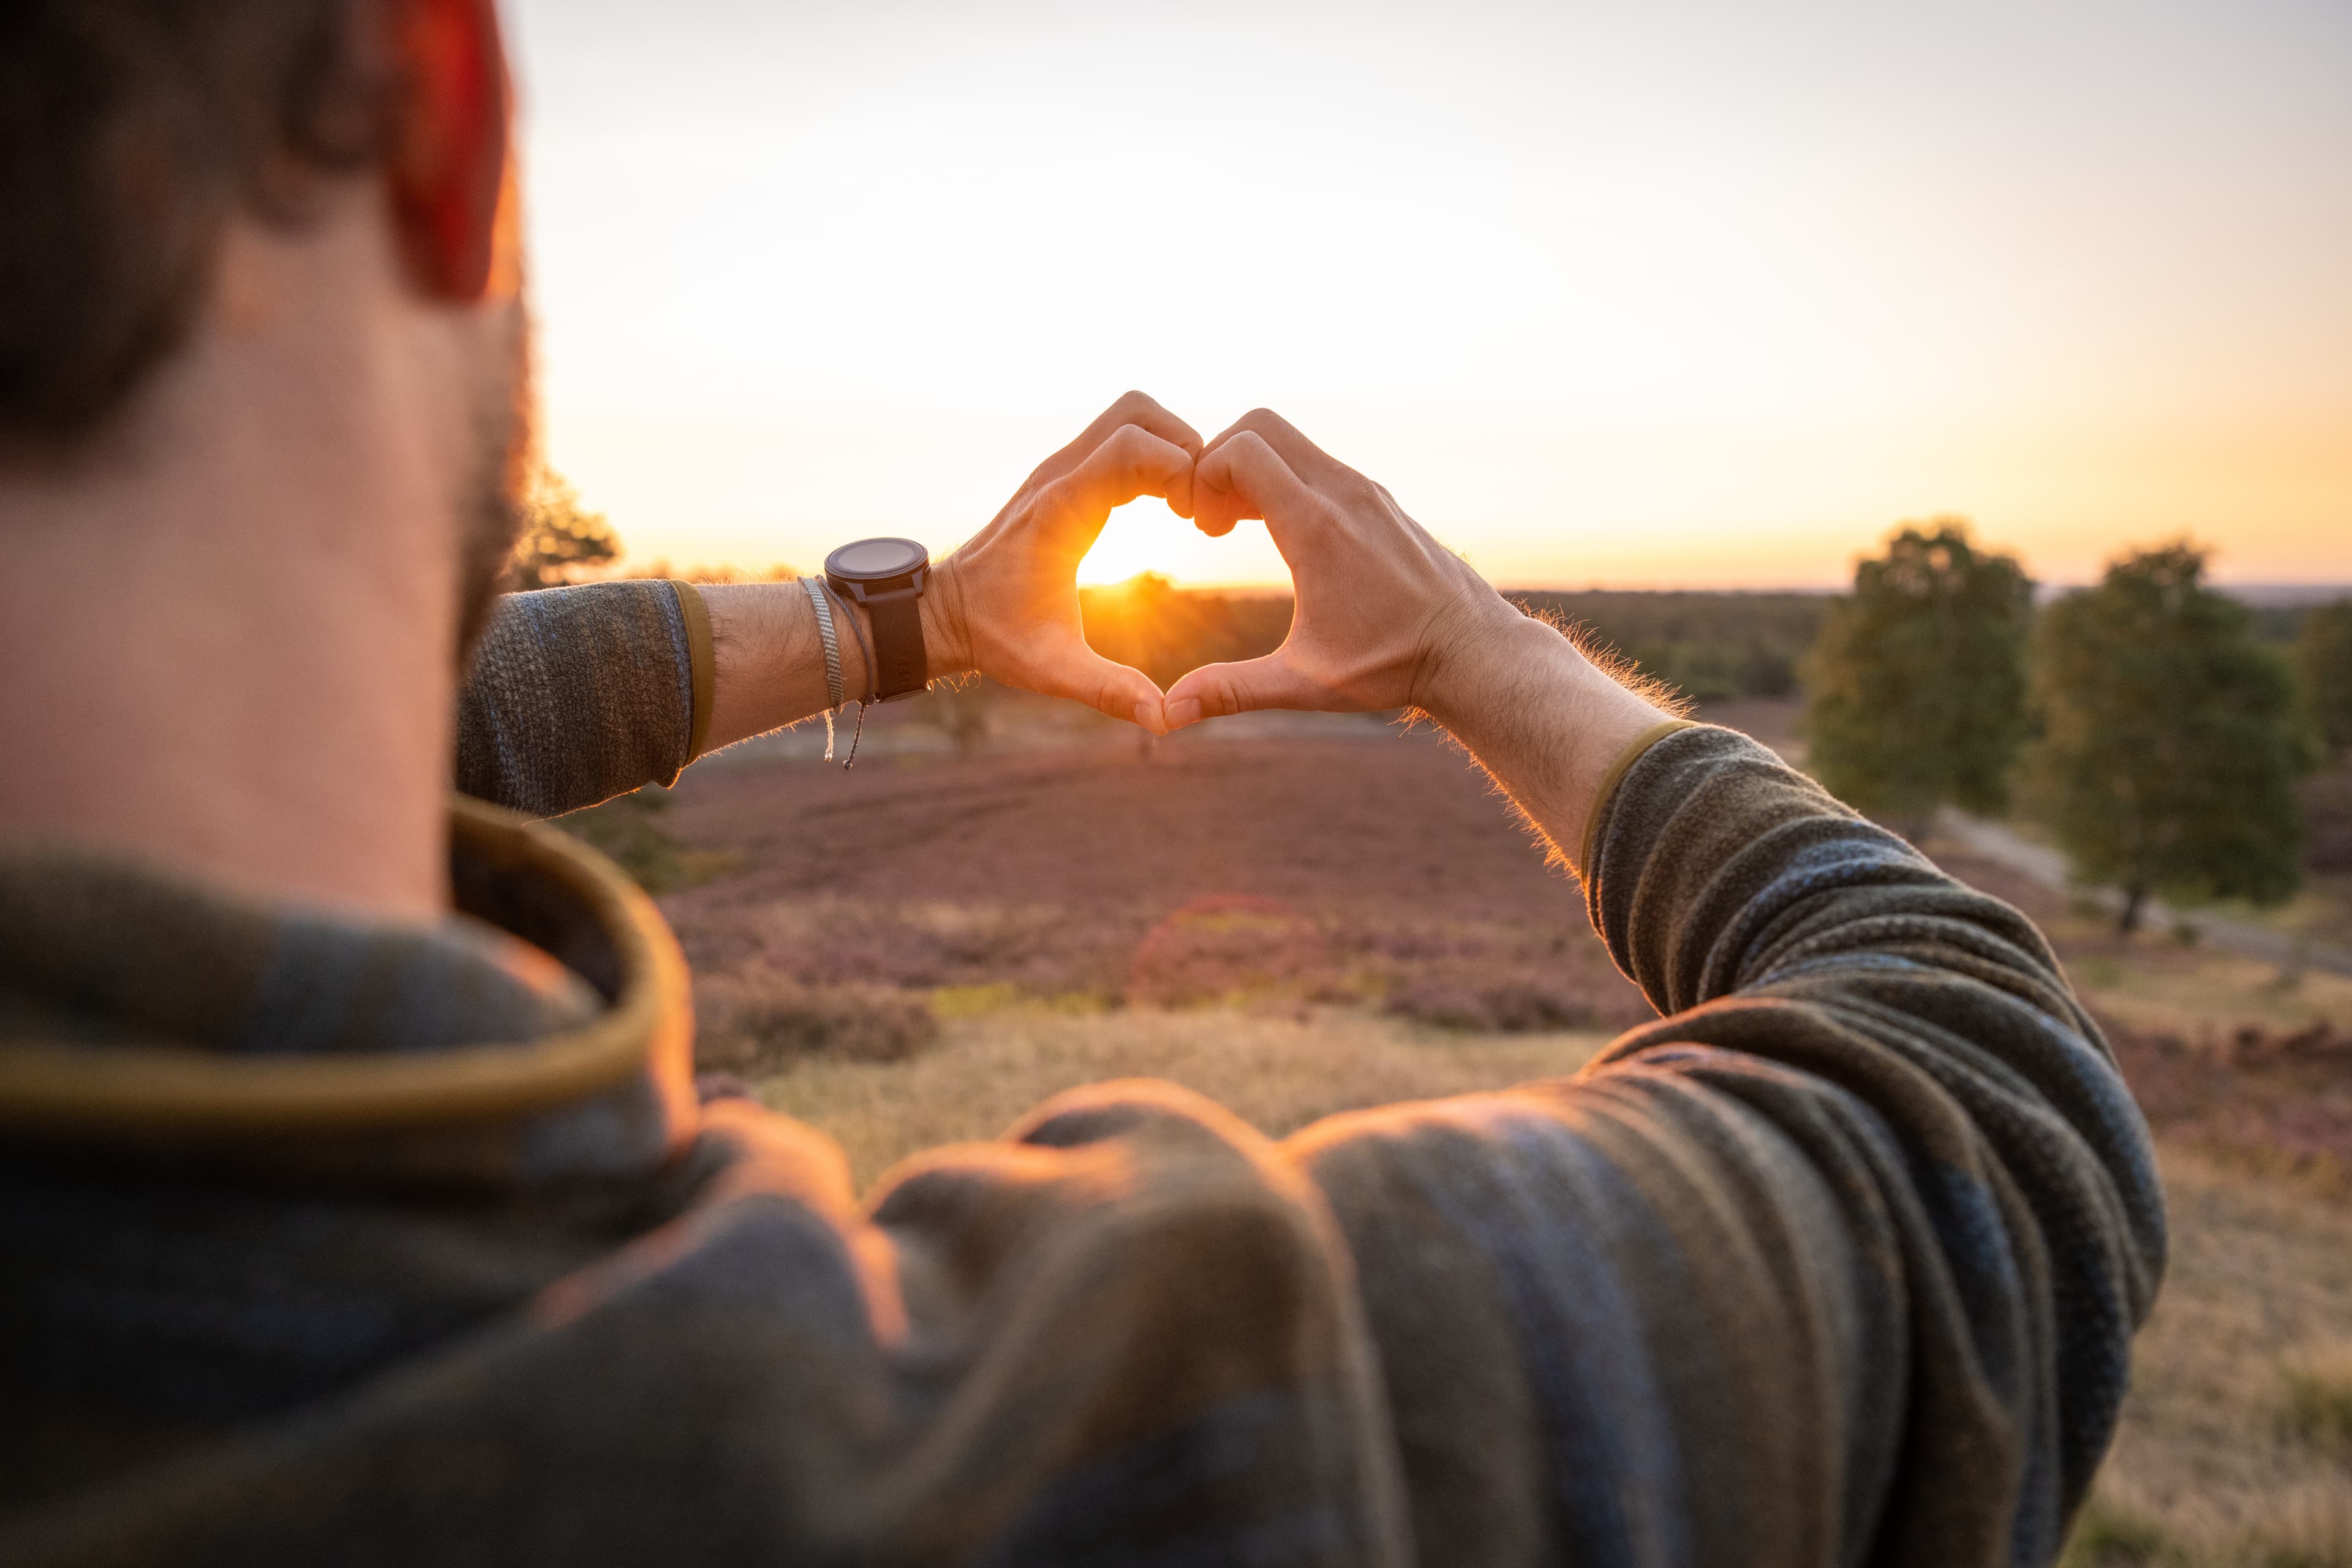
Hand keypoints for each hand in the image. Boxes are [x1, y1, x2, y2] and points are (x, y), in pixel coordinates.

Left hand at [923, 392, 1201, 732]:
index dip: (1181, 469)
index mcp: (1061, 507)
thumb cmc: (996, 638)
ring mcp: (1059, 470)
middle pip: (1136, 411)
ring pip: (1129, 416)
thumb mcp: (1054, 671)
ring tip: (1187, 505)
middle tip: (1199, 503)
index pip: (1134, 445)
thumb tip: (1163, 721)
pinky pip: (1118, 440)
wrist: (944, 616)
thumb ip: (1110, 692)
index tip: (1196, 520)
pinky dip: (1152, 457)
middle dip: (1183, 444)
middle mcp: (1059, 475)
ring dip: (1170, 445)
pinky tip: (1166, 507)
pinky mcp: (1064, 477)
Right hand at [1164, 407, 1673, 874]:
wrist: (1474, 653)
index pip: (1241, 450)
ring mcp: (1366, 491)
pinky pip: (1318, 462)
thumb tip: (1169, 714)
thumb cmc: (1393, 667)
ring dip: (1253, 470)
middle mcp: (1344, 494)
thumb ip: (1233, 690)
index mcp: (1318, 528)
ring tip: (1235, 527)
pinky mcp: (1379, 500)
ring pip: (1292, 441)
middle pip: (1261, 425)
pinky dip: (1285, 478)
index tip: (1198, 528)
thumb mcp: (1306, 683)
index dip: (1202, 475)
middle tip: (1209, 518)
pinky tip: (1278, 532)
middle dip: (1219, 459)